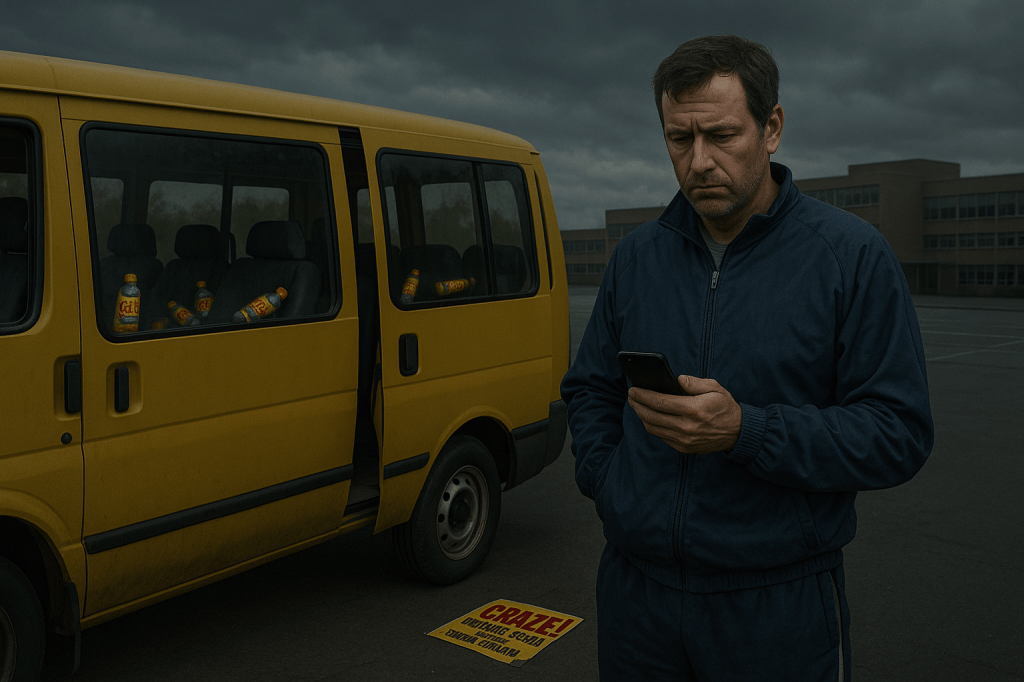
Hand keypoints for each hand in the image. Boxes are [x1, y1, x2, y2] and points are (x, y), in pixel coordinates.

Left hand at [627, 375, 742, 453]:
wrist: (737, 433)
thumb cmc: (724, 407)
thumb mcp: (714, 388)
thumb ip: (694, 382)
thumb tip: (677, 379)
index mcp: (693, 409)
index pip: (660, 402)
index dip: (643, 395)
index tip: (633, 389)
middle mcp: (686, 427)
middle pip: (652, 416)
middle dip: (637, 405)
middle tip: (631, 396)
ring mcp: (684, 440)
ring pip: (653, 428)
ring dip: (642, 416)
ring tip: (637, 405)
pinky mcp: (683, 447)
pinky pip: (661, 436)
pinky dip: (652, 425)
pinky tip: (650, 416)